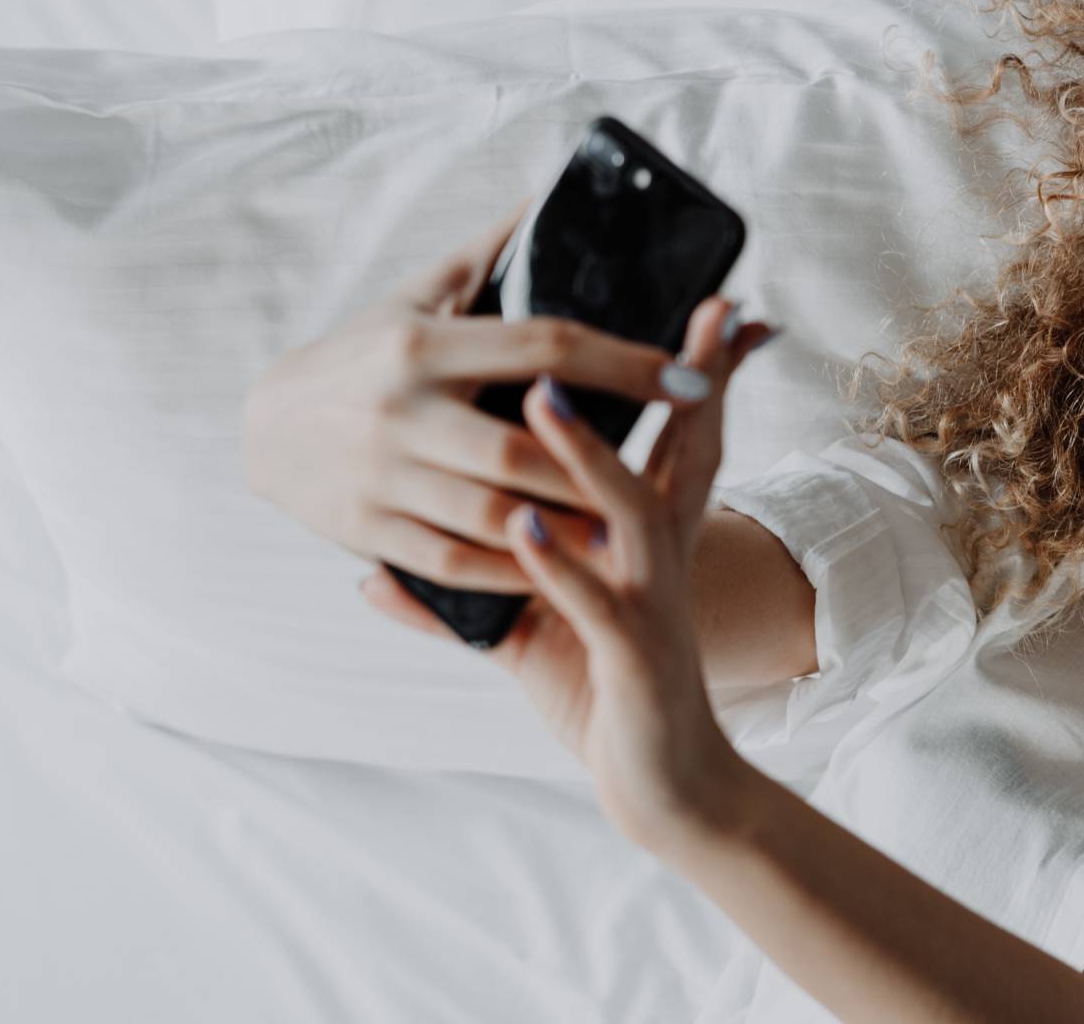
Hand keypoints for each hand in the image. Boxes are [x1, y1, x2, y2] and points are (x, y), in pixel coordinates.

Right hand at [241, 196, 699, 594]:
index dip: (624, 363)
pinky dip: (510, 569)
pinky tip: (558, 568)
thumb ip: (489, 254)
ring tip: (627, 532)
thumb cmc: (363, 354)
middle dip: (598, 465)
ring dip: (564, 527)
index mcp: (422, 342)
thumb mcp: (416, 295)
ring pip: (492, 512)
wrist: (262, 426)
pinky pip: (451, 560)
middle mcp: (400, 408)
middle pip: (521, 445)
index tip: (690, 375)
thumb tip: (552, 199)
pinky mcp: (367, 528)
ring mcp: (381, 473)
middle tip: (669, 477)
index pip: (543, 346)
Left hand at [362, 295, 775, 857]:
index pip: (679, 432)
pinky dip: (558, 566)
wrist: (667, 782)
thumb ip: (468, 590)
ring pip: (628, 513)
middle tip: (691, 305)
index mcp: (649, 534)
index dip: (690, 367)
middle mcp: (662, 554)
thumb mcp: (543, 624)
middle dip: (681, 376)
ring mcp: (652, 602)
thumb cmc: (605, 690)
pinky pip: (593, 603)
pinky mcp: (634, 655)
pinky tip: (522, 530)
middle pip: (688, 447)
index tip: (710, 301)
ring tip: (540, 403)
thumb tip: (373, 578)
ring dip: (583, 457)